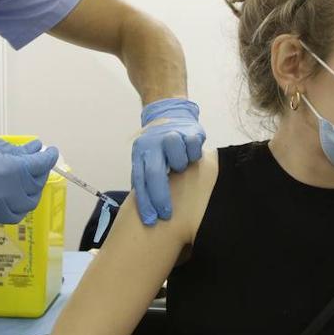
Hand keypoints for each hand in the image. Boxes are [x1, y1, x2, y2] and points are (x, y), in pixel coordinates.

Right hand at [0, 133, 57, 223]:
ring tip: (28, 177)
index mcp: (10, 171)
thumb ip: (16, 150)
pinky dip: (21, 205)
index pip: (40, 165)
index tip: (50, 150)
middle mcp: (10, 192)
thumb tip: (35, 149)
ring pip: (29, 202)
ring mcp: (0, 207)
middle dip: (40, 171)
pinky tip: (17, 194)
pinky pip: (15, 214)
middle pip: (36, 183)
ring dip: (33, 189)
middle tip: (36, 161)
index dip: (48, 157)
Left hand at [131, 98, 205, 225]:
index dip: (145, 203)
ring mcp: (171, 136)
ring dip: (180, 167)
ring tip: (180, 167)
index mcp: (141, 152)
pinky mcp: (190, 132)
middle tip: (166, 214)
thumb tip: (143, 208)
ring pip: (178, 160)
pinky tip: (190, 155)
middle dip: (160, 197)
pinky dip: (193, 155)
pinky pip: (193, 149)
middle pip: (155, 174)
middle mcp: (153, 144)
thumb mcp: (146, 158)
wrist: (170, 113)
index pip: (139, 180)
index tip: (150, 221)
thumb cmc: (157, 146)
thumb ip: (144, 178)